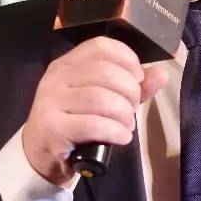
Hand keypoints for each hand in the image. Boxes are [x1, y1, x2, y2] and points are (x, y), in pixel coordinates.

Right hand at [21, 36, 169, 185]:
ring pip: (101, 98)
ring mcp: (51, 101)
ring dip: (124, 114)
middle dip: (129, 92)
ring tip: (126, 126)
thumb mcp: (101, 100)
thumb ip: (130, 86)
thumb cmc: (74, 122)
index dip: (127, 59)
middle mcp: (56, 78)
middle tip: (132, 110)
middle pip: (105, 72)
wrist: (40, 154)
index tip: (137, 79)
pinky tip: (121, 137)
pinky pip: (94, 124)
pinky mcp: (53, 127)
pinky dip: (116, 131)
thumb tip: (161, 74)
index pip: (100, 46)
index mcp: (67, 64)